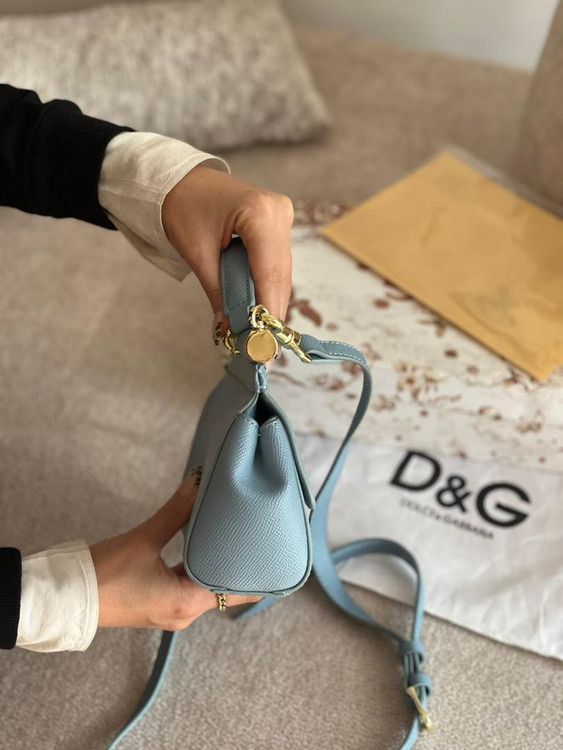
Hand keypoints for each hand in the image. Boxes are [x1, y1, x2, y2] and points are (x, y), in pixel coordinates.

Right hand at [89, 467, 260, 629]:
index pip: (234, 592)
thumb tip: (197, 482)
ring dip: (218, 566)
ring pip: (205, 587)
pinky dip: (199, 568)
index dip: (255, 576)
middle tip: (259, 539)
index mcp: (185, 603)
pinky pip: (188, 586)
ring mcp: (169, 610)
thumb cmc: (104, 574)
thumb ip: (176, 511)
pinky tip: (205, 547)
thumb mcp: (144, 538)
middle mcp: (182, 613)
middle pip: (222, 589)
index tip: (274, 560)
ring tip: (237, 539)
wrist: (66, 597)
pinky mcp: (157, 603)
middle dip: (239, 566)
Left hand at [161, 165, 293, 333]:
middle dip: (271, 314)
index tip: (265, 344)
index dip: (269, 311)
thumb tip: (231, 330)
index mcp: (259, 213)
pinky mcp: (278, 224)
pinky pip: (276, 265)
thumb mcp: (198, 254)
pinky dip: (267, 288)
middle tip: (263, 351)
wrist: (181, 180)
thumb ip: (218, 293)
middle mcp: (279, 212)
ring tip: (261, 337)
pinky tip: (261, 312)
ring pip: (281, 273)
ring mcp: (282, 217)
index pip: (269, 273)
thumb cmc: (183, 208)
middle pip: (279, 276)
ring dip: (271, 304)